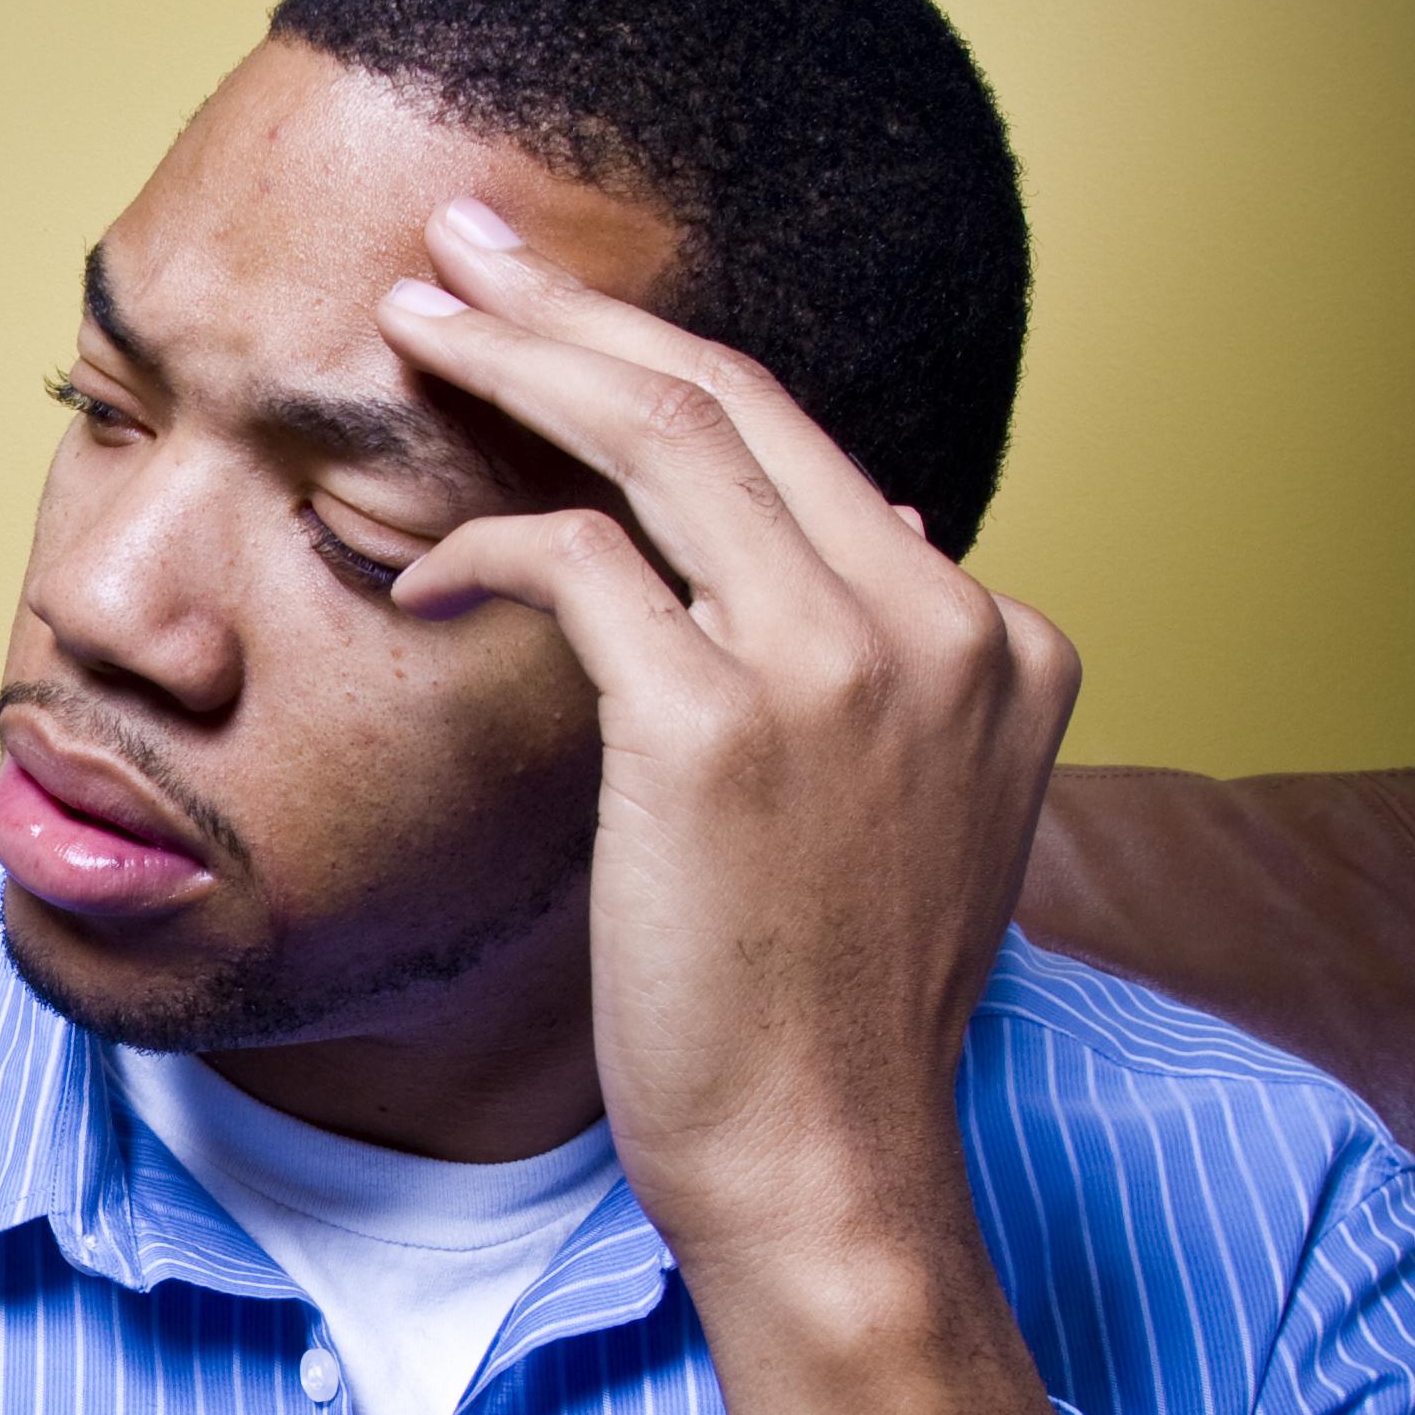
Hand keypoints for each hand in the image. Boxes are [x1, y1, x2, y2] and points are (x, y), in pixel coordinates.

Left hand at [375, 205, 1109, 1414]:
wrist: (825, 1167)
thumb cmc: (823, 1015)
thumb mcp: (902, 817)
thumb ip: (887, 674)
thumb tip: (862, 531)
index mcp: (997, 635)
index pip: (805, 443)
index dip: (665, 361)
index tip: (560, 313)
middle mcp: (940, 621)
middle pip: (733, 398)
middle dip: (579, 304)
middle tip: (462, 248)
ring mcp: (841, 663)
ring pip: (659, 437)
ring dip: (522, 360)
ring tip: (419, 317)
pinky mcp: (721, 724)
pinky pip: (576, 565)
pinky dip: (481, 549)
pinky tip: (416, 571)